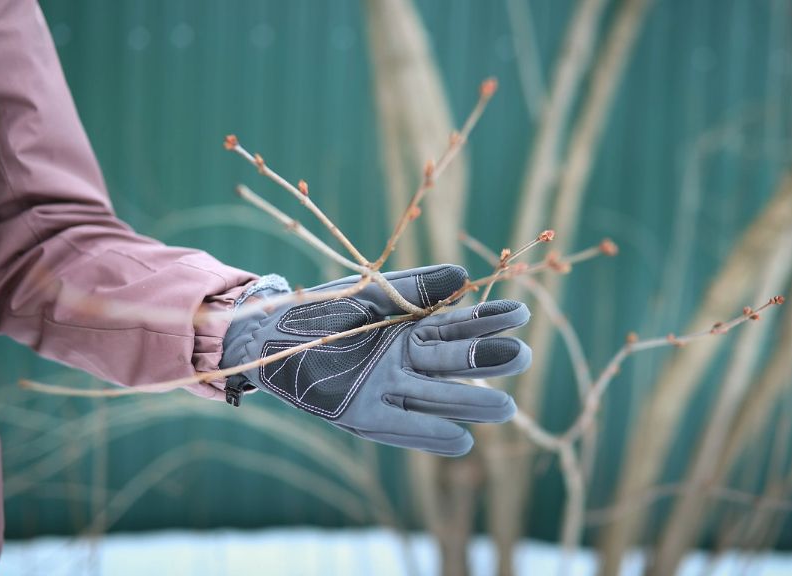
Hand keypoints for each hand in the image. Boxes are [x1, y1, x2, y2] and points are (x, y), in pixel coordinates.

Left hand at [220, 265, 530, 455]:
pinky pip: (400, 426)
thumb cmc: (322, 309)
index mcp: (412, 330)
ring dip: (468, 403)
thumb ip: (417, 287)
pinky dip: (428, 434)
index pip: (460, 325)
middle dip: (487, 360)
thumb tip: (464, 278)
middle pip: (454, 362)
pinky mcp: (360, 413)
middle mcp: (406, 362)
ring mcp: (386, 388)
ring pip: (435, 396)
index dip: (489, 320)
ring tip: (507, 408)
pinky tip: (461, 442)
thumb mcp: (374, 291)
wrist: (268, 332)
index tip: (521, 314)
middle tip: (523, 358)